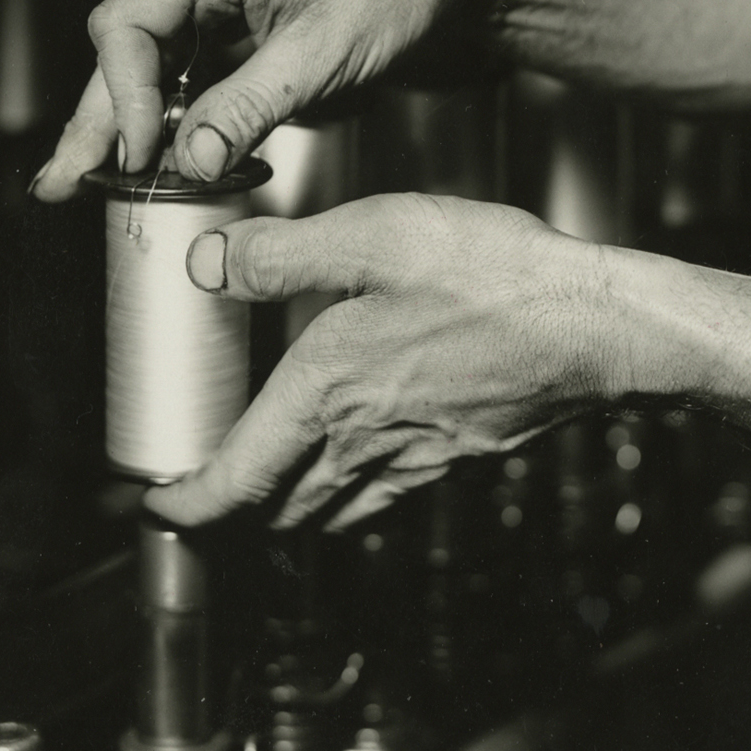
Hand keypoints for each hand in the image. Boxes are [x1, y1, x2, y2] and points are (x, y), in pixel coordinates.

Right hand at [32, 0, 506, 198]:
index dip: (120, 100)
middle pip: (127, 42)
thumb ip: (248, 107)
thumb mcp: (324, 55)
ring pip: (151, 50)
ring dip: (130, 113)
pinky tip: (157, 144)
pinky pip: (185, 49)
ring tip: (91, 177)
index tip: (136, 159)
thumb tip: (188, 161)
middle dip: (99, 117)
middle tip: (61, 183)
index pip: (127, 26)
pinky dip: (172, 97)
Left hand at [144, 192, 611, 530]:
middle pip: (275, 513)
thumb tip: (206, 267)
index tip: (155, 505)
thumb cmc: (494, 275)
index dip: (185, 506)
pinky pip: (381, 498)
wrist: (596, 324)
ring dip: (283, 512)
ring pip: (327, 513)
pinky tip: (354, 459)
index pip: (236, 482)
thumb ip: (283, 254)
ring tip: (261, 482)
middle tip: (198, 493)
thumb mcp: (376, 235)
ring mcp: (416, 458)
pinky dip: (344, 497)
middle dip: (228, 516)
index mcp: (328, 390)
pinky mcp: (458, 455)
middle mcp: (364, 440)